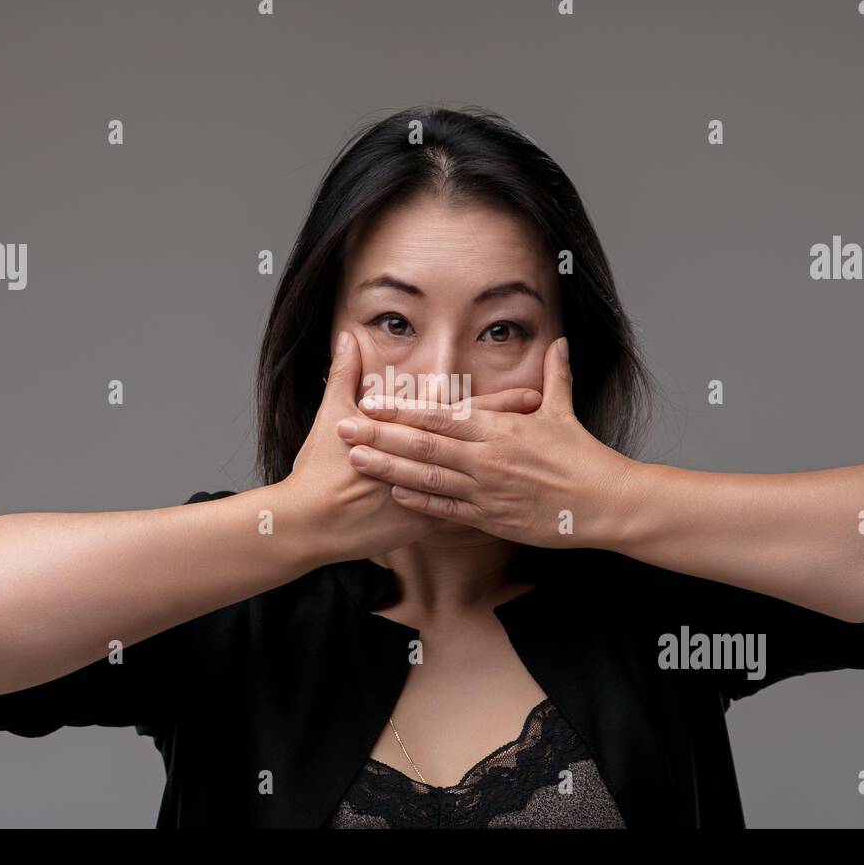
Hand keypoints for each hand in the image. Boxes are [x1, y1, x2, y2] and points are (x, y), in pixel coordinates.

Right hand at [280, 331, 545, 563]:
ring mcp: (427, 498)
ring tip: (545, 470)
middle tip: (556, 429)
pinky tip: (513, 513)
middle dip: (519, 439)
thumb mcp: (332, 415)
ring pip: (479, 487)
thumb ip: (345, 375)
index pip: (465, 414)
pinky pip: (459, 522)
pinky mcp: (420, 527)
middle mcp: (425, 466)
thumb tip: (348, 337)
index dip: (501, 404)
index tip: (534, 395)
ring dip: (511, 478)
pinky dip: (484, 515)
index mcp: (410, 435)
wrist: (308, 523)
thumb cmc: (318, 469)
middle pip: (481, 449)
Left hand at [335, 337, 640, 549]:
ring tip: (356, 462)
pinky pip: (449, 511)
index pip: (440, 415)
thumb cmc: (585, 457)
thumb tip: (559, 342)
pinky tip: (395, 494)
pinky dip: (421, 502)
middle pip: (422, 445)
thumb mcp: (565, 412)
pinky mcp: (492, 519)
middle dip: (379, 437)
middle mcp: (487, 459)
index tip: (369, 402)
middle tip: (341, 430)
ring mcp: (487, 492)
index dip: (401, 410)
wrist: (606, 502)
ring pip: (428, 479)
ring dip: (388, 470)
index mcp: (499, 429)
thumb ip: (555, 376)